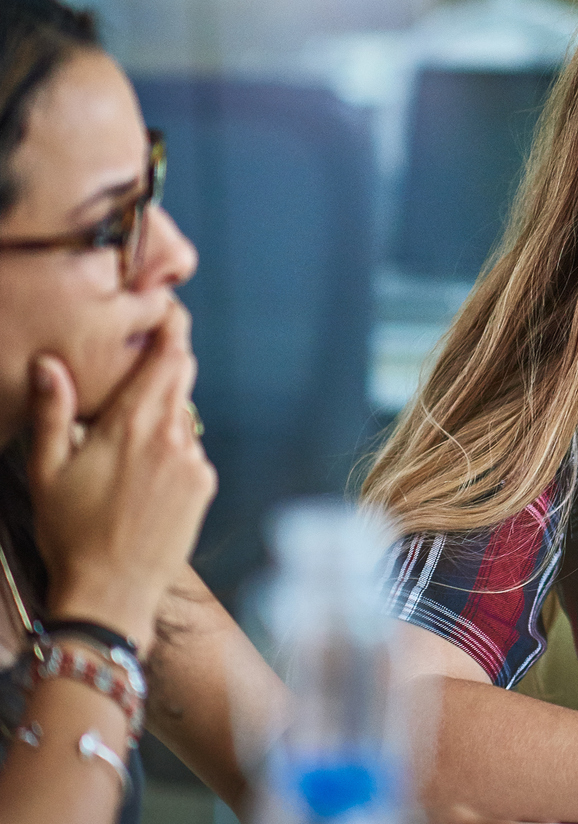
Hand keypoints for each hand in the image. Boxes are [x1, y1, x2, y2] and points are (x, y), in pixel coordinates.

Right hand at [28, 304, 215, 654]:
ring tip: (127, 442)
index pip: (167, 356)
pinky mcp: (205, 485)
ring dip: (164, 414)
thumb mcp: (47, 471)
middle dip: (166, 363)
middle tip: (141, 363)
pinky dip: (172, 450)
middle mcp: (173, 435)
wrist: (112, 591)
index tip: (168, 311)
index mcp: (134, 424)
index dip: (172, 328)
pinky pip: (191, 451)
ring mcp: (194, 461)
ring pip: (184, 416)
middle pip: (182, 376)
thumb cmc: (70, 532)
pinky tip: (142, 477)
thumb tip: (49, 362)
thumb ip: (52, 412)